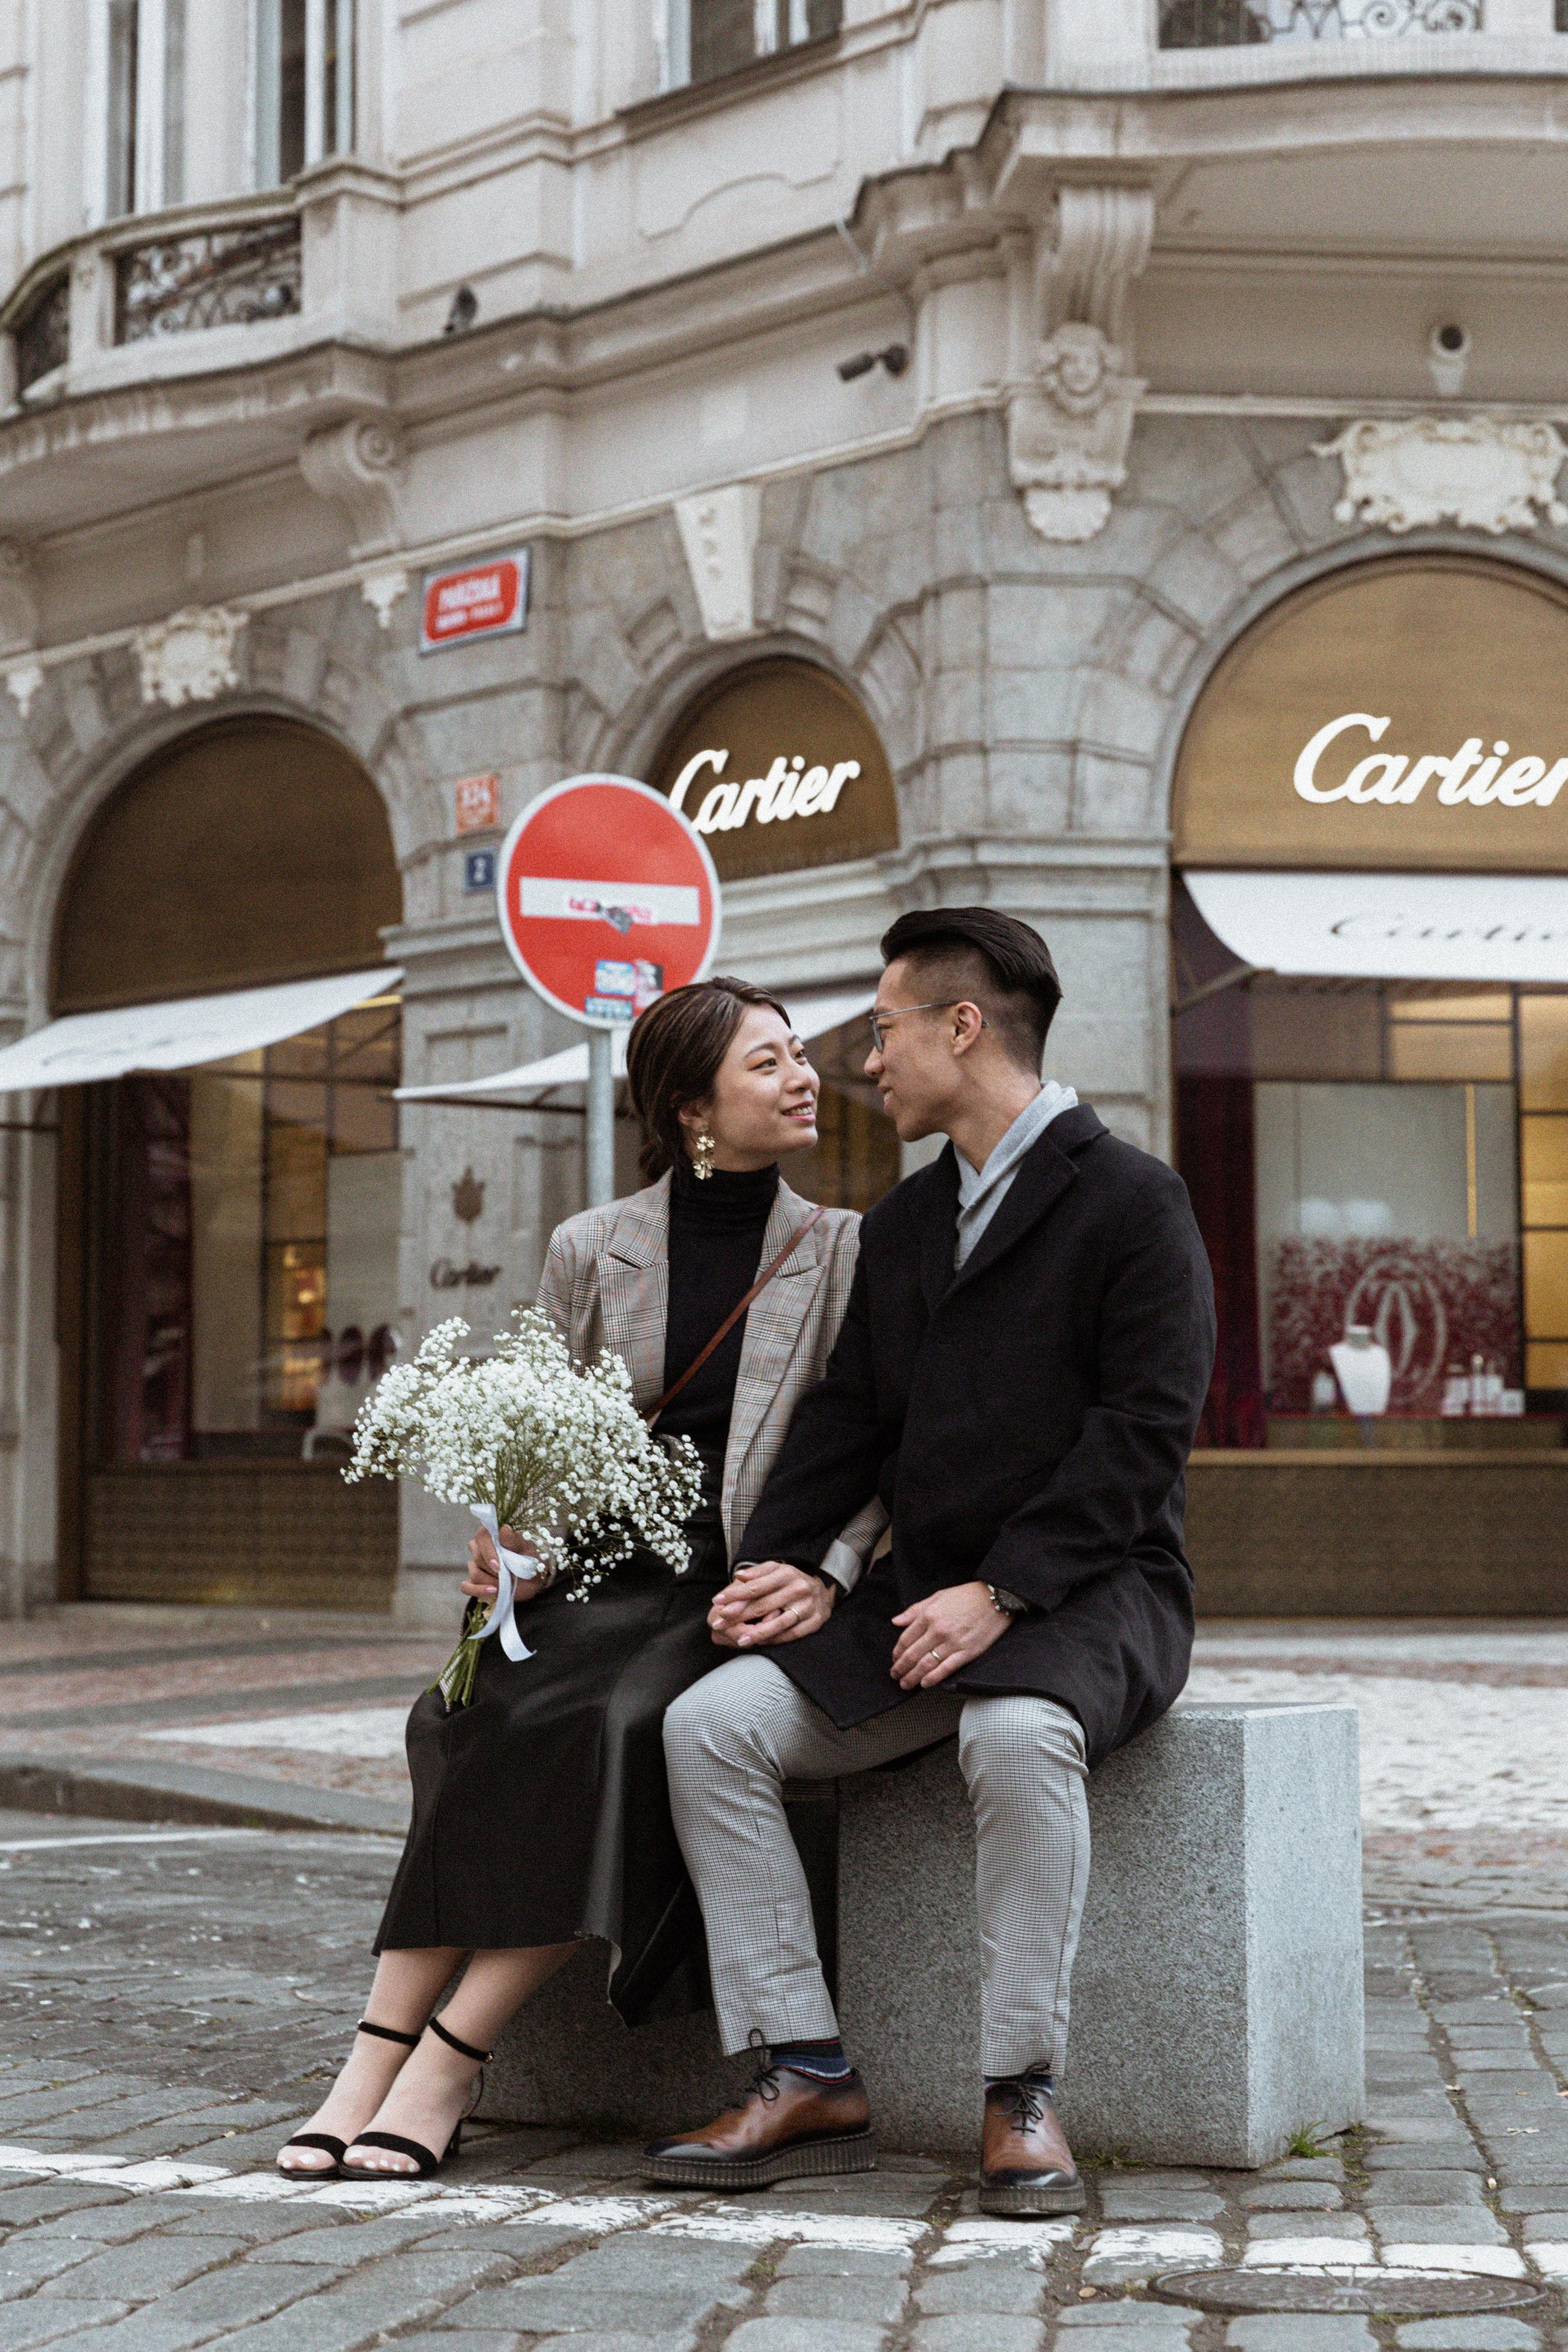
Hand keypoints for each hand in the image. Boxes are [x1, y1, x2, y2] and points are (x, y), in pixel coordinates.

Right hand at [461, 1527, 545, 1606]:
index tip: (498, 1566)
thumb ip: (514, 1541)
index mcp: (492, 1534)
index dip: (488, 1552)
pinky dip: (478, 1590)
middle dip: (495, 1570)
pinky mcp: (474, 1581)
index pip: (481, 1537)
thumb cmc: (530, 1558)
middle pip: (478, 1558)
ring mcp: (476, 1565)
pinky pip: (466, 1587)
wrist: (534, 1577)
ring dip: (492, 1581)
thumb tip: (504, 1529)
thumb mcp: (527, 1549)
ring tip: (508, 1583)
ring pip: (475, 1574)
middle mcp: (480, 1548)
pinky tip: (492, 1591)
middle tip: (511, 1576)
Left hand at [708, 1560, 835, 1649]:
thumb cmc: (792, 1580)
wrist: (824, 1590)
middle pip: (763, 1605)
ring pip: (778, 1623)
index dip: (735, 1595)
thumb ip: (757, 1572)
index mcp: (787, 1574)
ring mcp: (807, 1607)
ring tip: (738, 1640)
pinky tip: (759, 1643)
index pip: (756, 1586)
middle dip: (738, 1615)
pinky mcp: (814, 1622)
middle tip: (720, 1622)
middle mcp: (798, 1589)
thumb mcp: (776, 1569)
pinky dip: (774, 1639)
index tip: (717, 1601)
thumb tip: (738, 1576)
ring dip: (756, 1633)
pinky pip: (790, 1634)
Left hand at [890, 1581, 1011, 1689]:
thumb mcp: (937, 1596)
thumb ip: (915, 1610)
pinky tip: (925, 1684)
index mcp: (929, 1615)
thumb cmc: (967, 1596)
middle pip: (912, 1654)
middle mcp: (938, 1630)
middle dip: (901, 1668)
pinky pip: (946, 1669)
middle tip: (895, 1676)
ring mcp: (953, 1642)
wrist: (996, 1598)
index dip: (897, 1652)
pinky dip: (933, 1678)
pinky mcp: (967, 1652)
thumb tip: (896, 1621)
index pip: (905, 1639)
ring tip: (906, 1683)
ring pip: (926, 1664)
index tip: (894, 1659)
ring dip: (913, 1677)